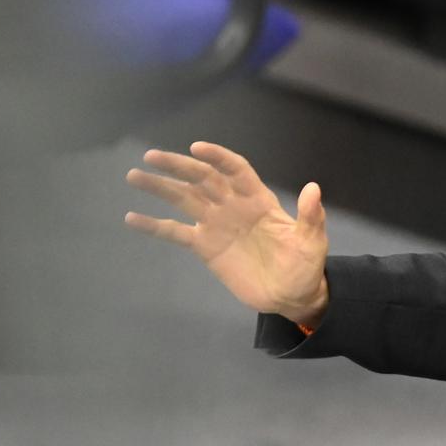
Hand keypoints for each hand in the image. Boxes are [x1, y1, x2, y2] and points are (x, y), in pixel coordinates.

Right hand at [124, 141, 329, 326]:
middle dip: (177, 166)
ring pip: (183, 199)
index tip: (197, 149)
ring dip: (159, 187)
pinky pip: (175, 233)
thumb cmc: (305, 265)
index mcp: (258, 198)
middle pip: (201, 178)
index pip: (235, 169)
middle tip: (151, 157)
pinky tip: (131, 218)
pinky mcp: (205, 247)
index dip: (217, 157)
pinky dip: (154, 226)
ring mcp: (216, 224)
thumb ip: (310, 216)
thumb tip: (313, 188)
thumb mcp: (312, 241)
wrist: (290, 295)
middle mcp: (232, 205)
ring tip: (134, 176)